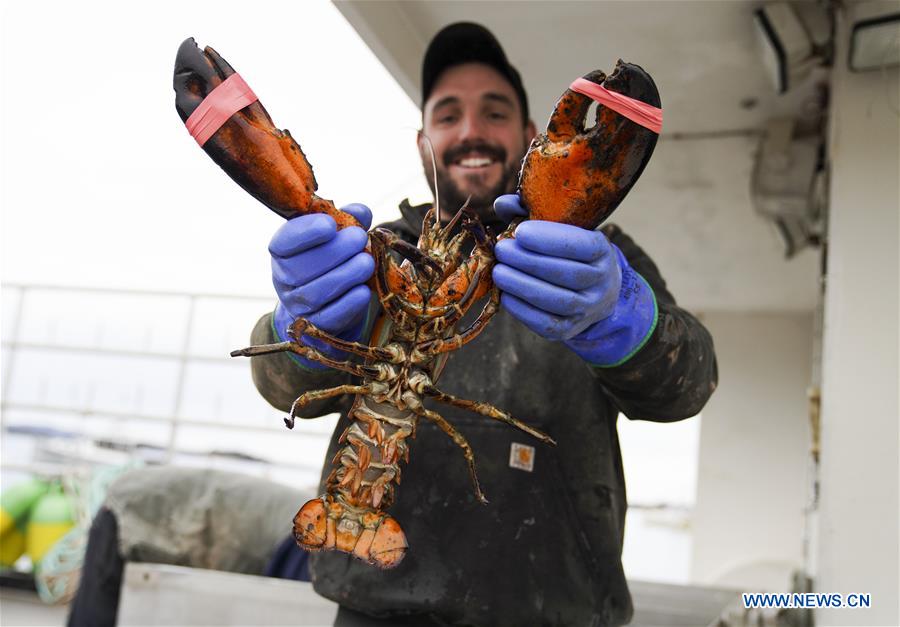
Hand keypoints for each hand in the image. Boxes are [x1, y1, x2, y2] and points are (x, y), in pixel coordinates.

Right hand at [270, 204, 373, 369]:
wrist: (327, 305)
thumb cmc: (331, 261)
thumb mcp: (336, 237)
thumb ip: (348, 220)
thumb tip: (360, 211)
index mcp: (283, 252)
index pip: (284, 243)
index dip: (305, 233)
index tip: (330, 224)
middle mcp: (284, 279)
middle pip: (302, 268)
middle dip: (334, 251)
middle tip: (359, 238)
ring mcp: (298, 306)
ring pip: (316, 293)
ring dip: (345, 275)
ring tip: (367, 262)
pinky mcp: (316, 327)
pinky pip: (330, 317)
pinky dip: (349, 304)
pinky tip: (364, 290)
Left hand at [492, 194, 656, 366]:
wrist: (595, 292)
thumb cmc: (569, 253)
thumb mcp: (561, 230)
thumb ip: (530, 213)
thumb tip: (501, 204)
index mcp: (602, 251)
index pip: (581, 245)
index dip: (549, 239)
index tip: (520, 232)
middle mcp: (601, 281)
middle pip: (565, 273)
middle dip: (528, 261)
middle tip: (501, 250)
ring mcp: (588, 309)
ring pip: (556, 300)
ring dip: (522, 286)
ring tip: (498, 272)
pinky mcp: (570, 330)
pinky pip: (546, 324)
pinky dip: (523, 310)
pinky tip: (506, 296)